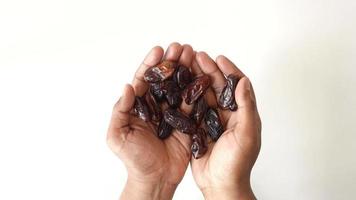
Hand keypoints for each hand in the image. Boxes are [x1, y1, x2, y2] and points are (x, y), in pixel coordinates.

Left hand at [106, 43, 194, 199]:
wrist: (155, 178)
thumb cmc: (133, 159)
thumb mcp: (117, 136)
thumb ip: (120, 111)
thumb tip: (127, 87)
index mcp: (138, 106)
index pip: (144, 80)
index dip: (151, 64)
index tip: (159, 51)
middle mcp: (156, 106)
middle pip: (165, 79)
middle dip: (172, 62)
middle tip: (182, 47)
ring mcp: (172, 112)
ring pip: (180, 86)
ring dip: (186, 70)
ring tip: (194, 54)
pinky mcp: (187, 122)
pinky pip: (193, 103)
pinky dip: (198, 89)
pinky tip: (204, 75)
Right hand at [190, 52, 261, 199]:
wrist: (220, 184)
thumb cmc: (237, 163)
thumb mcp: (246, 135)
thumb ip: (246, 107)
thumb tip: (243, 81)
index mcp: (242, 114)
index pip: (237, 86)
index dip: (229, 70)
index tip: (219, 58)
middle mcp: (228, 114)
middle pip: (218, 86)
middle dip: (209, 70)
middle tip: (197, 56)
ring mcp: (213, 120)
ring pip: (204, 94)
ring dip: (196, 79)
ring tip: (187, 65)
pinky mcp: (199, 127)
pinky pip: (193, 107)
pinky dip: (187, 96)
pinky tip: (179, 86)